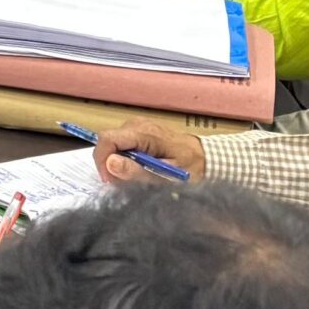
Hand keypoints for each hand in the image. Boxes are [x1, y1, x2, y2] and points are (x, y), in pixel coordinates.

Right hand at [93, 117, 207, 184]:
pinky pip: (121, 143)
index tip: (110, 180)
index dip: (102, 160)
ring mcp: (137, 125)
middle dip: (109, 164)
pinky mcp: (138, 130)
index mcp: (144, 133)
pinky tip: (138, 168)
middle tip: (124, 183)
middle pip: (107, 142)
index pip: (107, 139)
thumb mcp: (166, 176)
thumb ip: (138, 171)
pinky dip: (123, 158)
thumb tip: (110, 163)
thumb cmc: (190, 168)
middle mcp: (137, 124)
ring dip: (117, 162)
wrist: (205, 157)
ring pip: (112, 144)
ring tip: (135, 176)